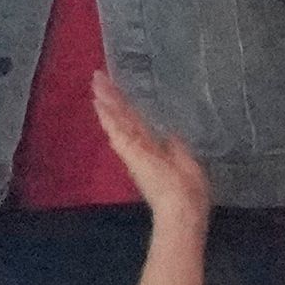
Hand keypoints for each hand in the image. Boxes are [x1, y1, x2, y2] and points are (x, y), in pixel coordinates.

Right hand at [87, 67, 209, 233]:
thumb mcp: (187, 164)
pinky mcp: (130, 149)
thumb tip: (170, 134)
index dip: (126, 109)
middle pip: (124, 117)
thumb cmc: (188, 191)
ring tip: (95, 80)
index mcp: (154, 150)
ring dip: (107, 99)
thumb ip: (176, 149)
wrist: (181, 208)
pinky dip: (107, 115)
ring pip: (119, 118)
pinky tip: (98, 101)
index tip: (117, 93)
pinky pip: (117, 128)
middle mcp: (140, 146)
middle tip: (98, 77)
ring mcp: (134, 148)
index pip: (136, 125)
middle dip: (113, 97)